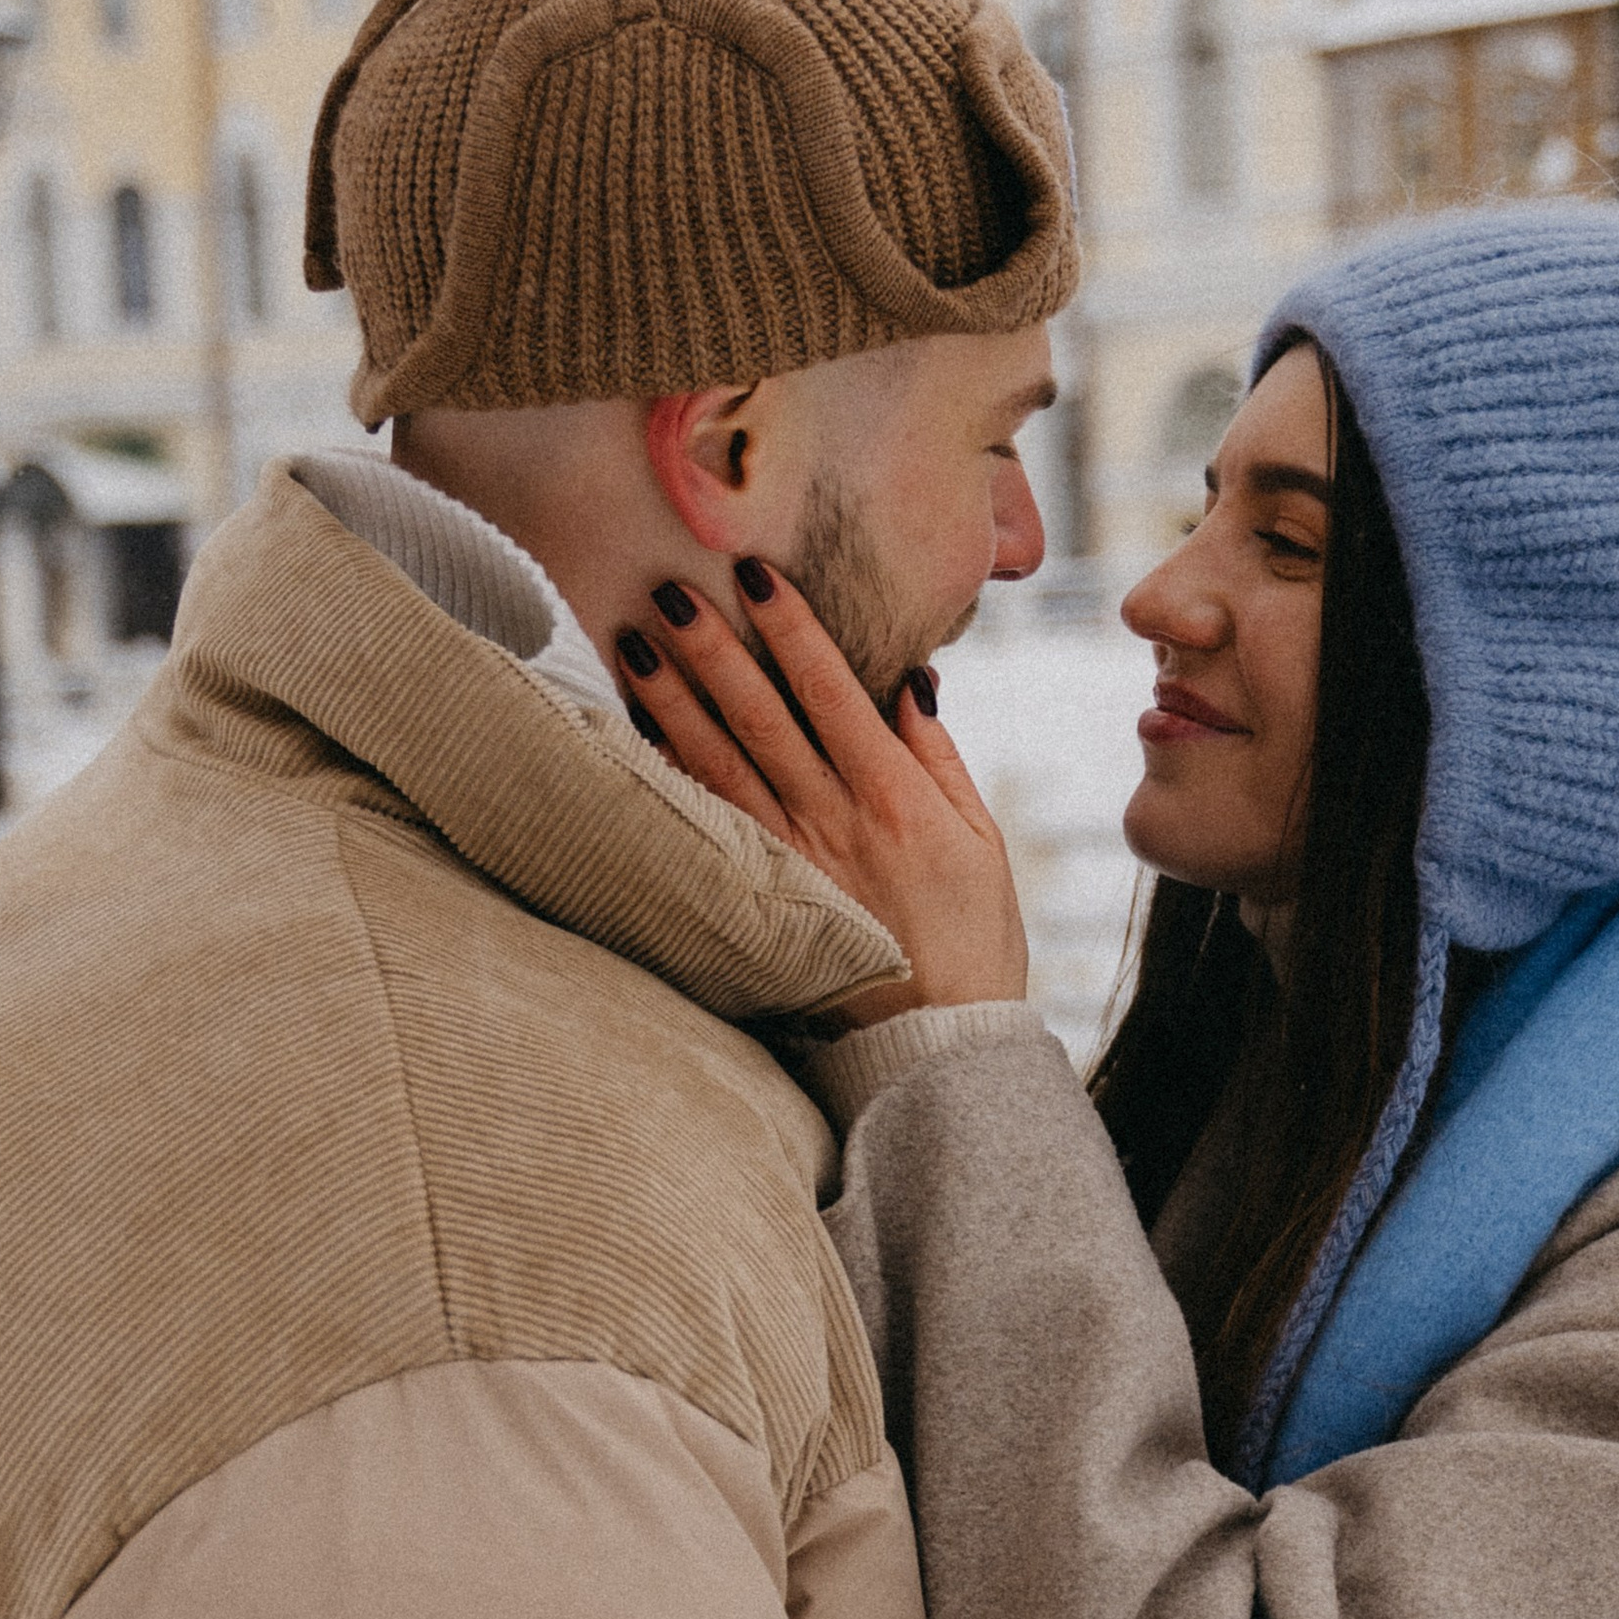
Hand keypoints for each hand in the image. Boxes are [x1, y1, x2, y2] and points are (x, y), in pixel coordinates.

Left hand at [618, 571, 1031, 1021]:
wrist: (941, 1044)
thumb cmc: (972, 940)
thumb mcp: (983, 842)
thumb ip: (939, 759)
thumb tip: (908, 681)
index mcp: (895, 798)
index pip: (831, 691)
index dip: (791, 629)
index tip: (756, 574)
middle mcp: (834, 822)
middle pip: (760, 718)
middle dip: (713, 649)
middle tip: (669, 589)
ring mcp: (791, 863)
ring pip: (720, 766)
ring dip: (673, 703)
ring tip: (635, 644)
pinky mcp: (764, 901)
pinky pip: (709, 827)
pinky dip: (671, 777)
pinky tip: (636, 737)